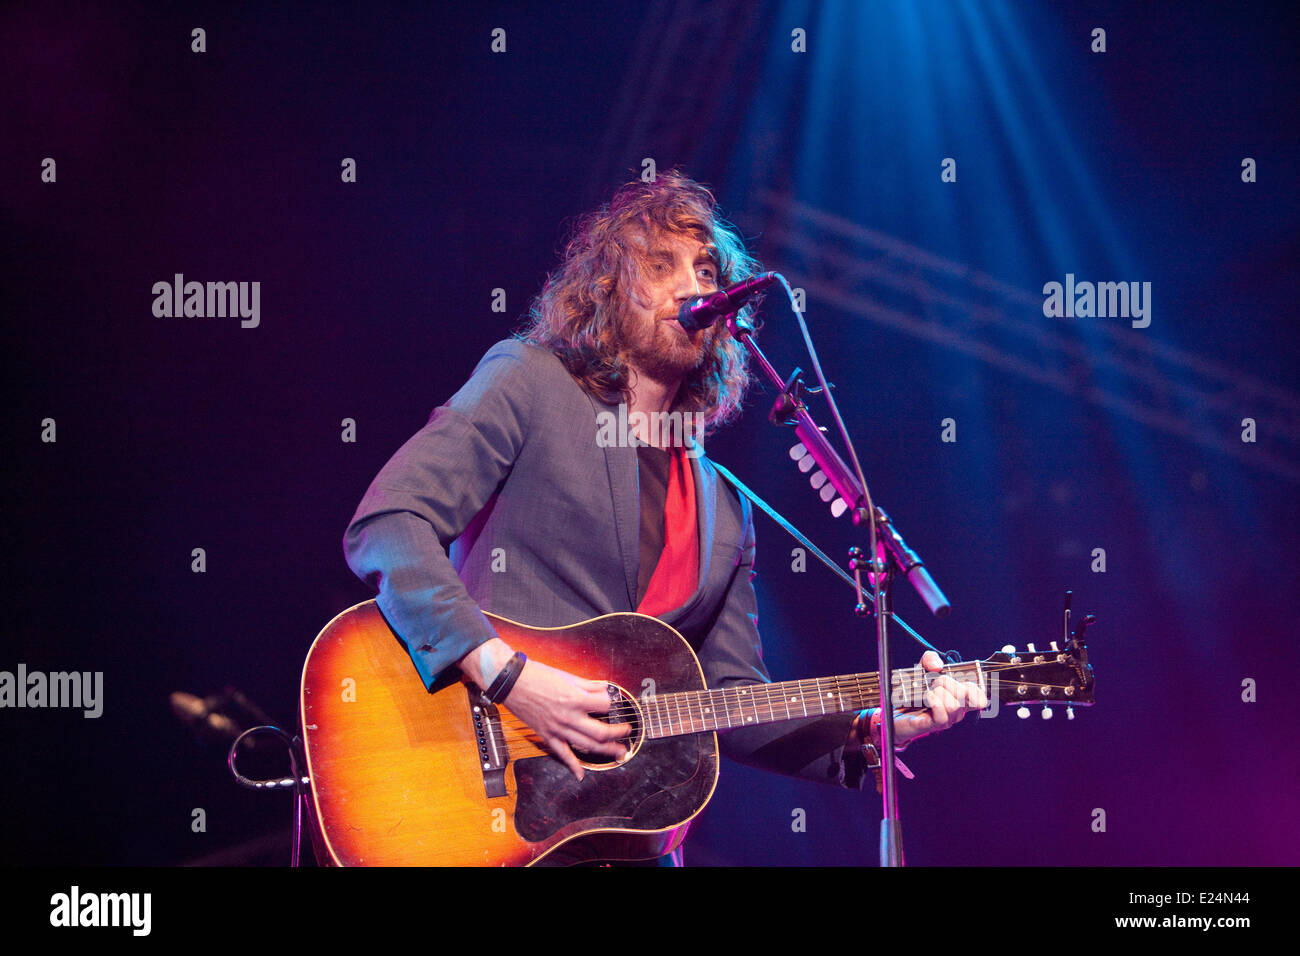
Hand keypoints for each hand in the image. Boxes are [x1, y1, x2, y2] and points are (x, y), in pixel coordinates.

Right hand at [459, 640, 629, 780]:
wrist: (511, 682)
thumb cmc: (537, 675)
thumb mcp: (567, 676)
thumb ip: (589, 685)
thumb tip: (605, 688)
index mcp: (575, 699)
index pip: (605, 705)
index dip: (612, 703)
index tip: (613, 702)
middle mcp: (569, 716)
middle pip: (602, 732)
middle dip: (618, 734)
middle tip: (626, 732)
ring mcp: (558, 729)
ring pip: (587, 746)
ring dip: (606, 751)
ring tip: (619, 752)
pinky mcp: (547, 735)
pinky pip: (562, 754)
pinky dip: (573, 767)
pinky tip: (581, 775)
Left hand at [852, 650, 988, 749]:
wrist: (893, 710)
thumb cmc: (912, 692)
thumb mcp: (921, 670)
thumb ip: (930, 660)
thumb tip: (937, 665)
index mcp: (958, 699)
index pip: (979, 696)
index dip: (974, 687)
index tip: (960, 679)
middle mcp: (955, 711)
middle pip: (965, 695)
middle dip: (948, 682)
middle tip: (934, 683)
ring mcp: (945, 720)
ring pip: (954, 705)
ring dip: (939, 692)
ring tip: (927, 692)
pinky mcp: (931, 726)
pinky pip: (942, 716)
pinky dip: (934, 702)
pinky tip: (927, 697)